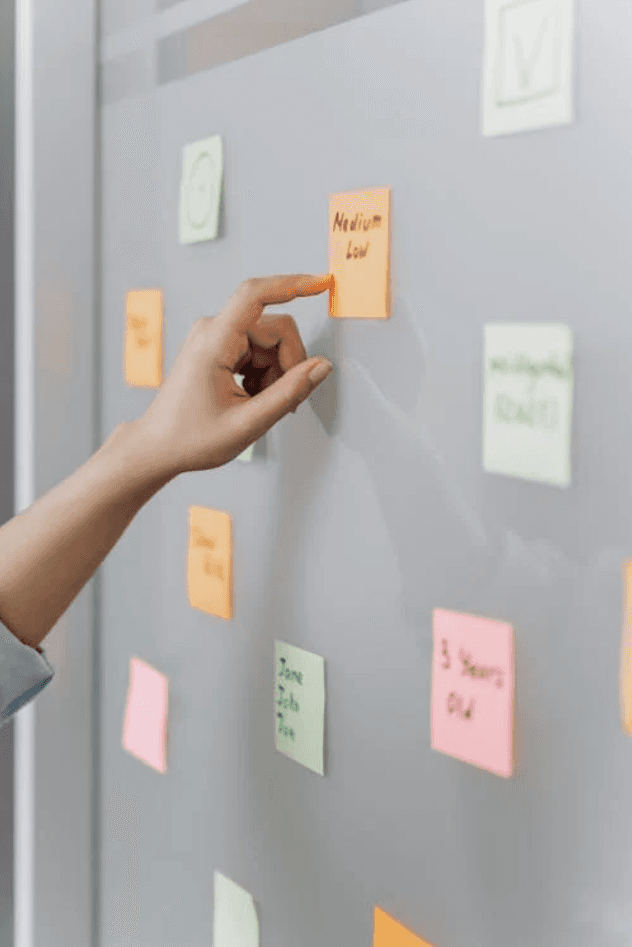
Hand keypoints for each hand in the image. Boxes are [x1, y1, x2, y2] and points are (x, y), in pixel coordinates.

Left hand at [136, 274, 334, 477]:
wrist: (158, 447)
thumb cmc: (191, 438)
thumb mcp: (247, 424)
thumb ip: (289, 393)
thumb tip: (322, 367)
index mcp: (213, 343)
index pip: (255, 295)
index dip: (292, 284)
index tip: (322, 283)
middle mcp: (212, 331)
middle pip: (275, 328)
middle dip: (289, 363)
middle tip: (285, 401)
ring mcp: (215, 338)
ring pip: (270, 342)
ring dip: (276, 374)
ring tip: (260, 405)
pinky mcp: (219, 348)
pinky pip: (258, 351)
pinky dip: (265, 375)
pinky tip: (252, 398)